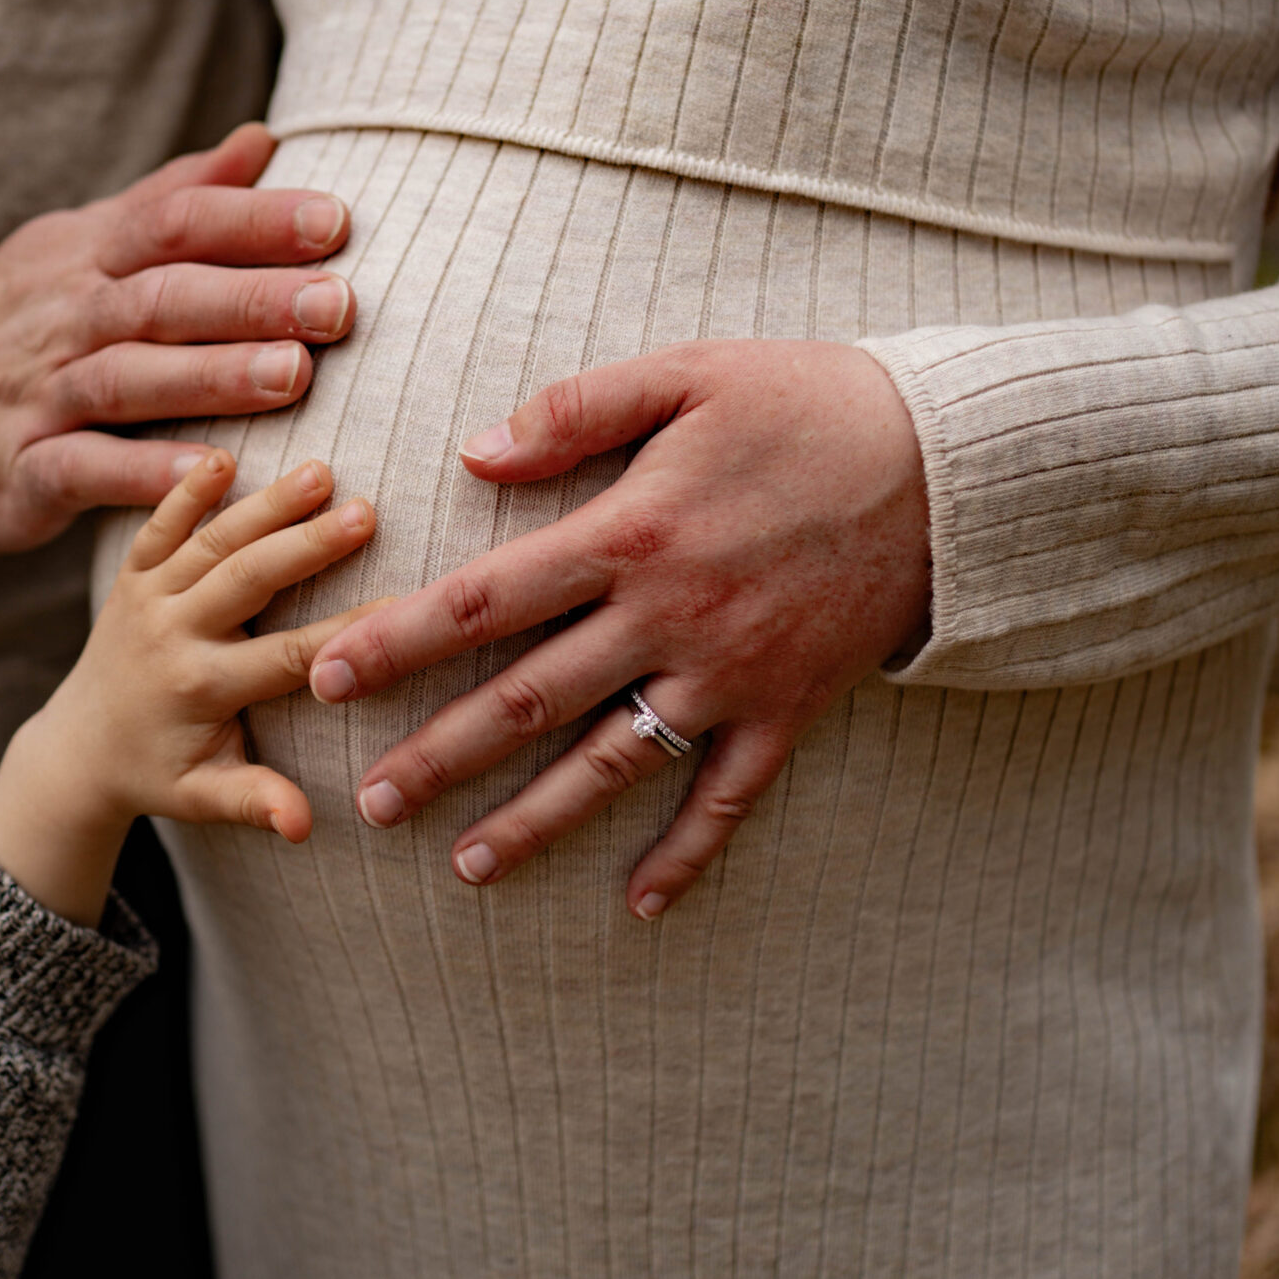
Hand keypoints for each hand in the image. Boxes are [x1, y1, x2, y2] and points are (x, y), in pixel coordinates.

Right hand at [0, 124, 354, 551]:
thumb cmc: (20, 320)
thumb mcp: (84, 242)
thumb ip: (176, 197)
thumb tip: (263, 141)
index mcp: (91, 256)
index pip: (177, 222)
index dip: (254, 219)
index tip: (336, 220)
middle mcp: (68, 318)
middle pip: (164, 296)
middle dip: (252, 297)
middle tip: (338, 305)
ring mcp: (40, 394)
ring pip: (129, 377)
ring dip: (211, 376)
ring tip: (292, 377)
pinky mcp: (19, 470)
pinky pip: (83, 469)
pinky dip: (144, 473)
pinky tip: (209, 475)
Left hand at [0, 451, 377, 922]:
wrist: (77, 749)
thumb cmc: (159, 775)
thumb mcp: (205, 798)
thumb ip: (255, 803)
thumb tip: (304, 827)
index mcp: (201, 687)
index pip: (287, 656)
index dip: (347, 634)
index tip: (403, 607)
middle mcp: (172, 636)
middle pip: (247, 581)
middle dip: (307, 544)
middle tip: (367, 512)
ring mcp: (147, 599)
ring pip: (211, 542)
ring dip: (265, 505)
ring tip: (322, 472)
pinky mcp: (131, 577)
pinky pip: (157, 527)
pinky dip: (185, 491)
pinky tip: (224, 455)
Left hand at [307, 339, 930, 919]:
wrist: (951, 463)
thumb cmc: (809, 402)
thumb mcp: (689, 371)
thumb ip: (574, 409)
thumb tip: (473, 453)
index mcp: (631, 532)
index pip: (486, 599)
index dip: (398, 640)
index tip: (327, 674)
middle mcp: (668, 616)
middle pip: (530, 700)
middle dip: (440, 756)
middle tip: (369, 804)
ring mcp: (730, 673)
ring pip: (612, 764)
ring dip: (535, 822)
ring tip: (464, 868)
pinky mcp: (790, 707)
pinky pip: (728, 795)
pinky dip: (686, 855)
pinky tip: (640, 906)